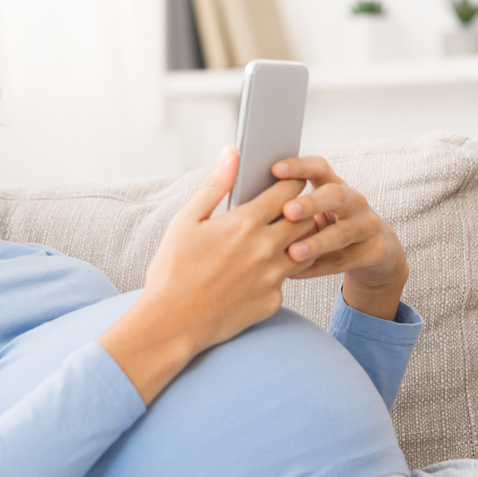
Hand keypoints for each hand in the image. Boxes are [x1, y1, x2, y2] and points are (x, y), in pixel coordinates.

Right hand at [99, 147, 317, 402]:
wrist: (171, 323)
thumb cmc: (173, 270)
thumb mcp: (187, 221)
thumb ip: (216, 185)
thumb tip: (232, 153)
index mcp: (245, 223)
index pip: (288, 190)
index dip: (290, 181)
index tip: (284, 181)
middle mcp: (266, 249)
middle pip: (305, 218)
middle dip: (300, 209)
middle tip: (286, 208)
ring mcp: (273, 277)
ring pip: (305, 249)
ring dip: (297, 239)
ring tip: (276, 237)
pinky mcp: (273, 301)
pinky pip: (286, 280)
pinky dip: (278, 272)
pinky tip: (257, 272)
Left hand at [272, 156, 407, 320]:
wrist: (374, 252)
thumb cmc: (328, 228)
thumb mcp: (313, 212)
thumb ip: (286, 204)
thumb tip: (247, 199)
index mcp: (333, 185)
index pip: (319, 167)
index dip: (299, 166)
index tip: (275, 169)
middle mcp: (353, 201)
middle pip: (335, 194)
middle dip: (311, 202)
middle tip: (287, 211)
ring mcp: (367, 225)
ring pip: (344, 231)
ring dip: (317, 241)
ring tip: (293, 251)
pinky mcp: (375, 251)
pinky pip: (346, 260)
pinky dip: (320, 267)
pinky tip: (296, 272)